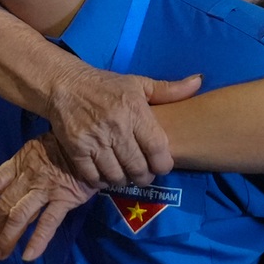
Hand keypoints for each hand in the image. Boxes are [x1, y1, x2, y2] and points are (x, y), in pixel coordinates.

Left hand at [0, 135, 99, 259]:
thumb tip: (17, 188)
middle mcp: (28, 176)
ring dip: (9, 238)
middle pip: (5, 206)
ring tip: (2, 254)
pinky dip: (37, 241)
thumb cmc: (67, 146)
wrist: (93, 143)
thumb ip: (28, 168)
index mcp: (19, 162)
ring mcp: (45, 188)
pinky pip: (47, 223)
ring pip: (20, 217)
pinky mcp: (64, 199)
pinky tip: (29, 256)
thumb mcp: (40, 149)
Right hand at [43, 63, 199, 187]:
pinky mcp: (76, 149)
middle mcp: (116, 127)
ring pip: (117, 176)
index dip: (163, 165)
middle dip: (145, 177)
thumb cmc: (106, 86)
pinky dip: (102, 181)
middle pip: (138, 168)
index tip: (161, 165)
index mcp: (135, 111)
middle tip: (144, 174)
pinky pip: (94, 177)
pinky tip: (106, 174)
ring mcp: (94, 140)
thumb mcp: (138, 83)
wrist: (65, 85)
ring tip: (126, 175)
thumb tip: (198, 82)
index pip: (158, 149)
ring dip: (124, 180)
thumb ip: (169, 90)